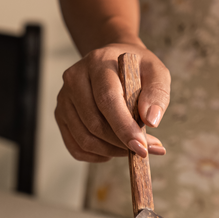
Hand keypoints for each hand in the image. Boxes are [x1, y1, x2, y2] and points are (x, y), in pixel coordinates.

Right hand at [55, 43, 170, 161]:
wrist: (113, 61)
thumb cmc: (135, 69)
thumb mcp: (155, 71)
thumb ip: (157, 93)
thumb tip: (151, 120)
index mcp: (98, 63)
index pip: (107, 99)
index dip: (124, 127)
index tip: (141, 147)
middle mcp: (75, 79)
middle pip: (94, 123)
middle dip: (121, 143)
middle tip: (143, 150)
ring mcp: (64, 98)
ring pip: (84, 139)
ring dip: (110, 151)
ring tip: (129, 148)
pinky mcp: (61, 115)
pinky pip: (75, 147)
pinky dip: (96, 156)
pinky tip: (111, 149)